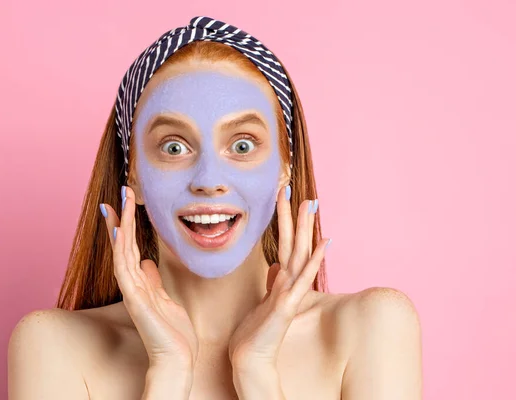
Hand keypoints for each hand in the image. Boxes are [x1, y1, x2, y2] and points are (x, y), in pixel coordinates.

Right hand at [100, 186, 198, 369]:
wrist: (176, 359)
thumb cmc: (173, 333)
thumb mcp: (166, 299)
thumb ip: (153, 280)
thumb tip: (147, 262)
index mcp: (141, 282)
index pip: (131, 247)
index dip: (128, 224)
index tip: (126, 203)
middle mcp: (132, 284)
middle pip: (123, 245)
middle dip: (122, 217)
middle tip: (122, 192)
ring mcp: (132, 291)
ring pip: (121, 252)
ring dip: (120, 226)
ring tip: (120, 202)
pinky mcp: (135, 300)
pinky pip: (125, 270)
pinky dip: (121, 250)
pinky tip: (120, 231)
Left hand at [228, 186, 330, 371]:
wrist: (250, 357)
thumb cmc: (255, 332)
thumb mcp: (262, 300)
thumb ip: (272, 282)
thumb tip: (276, 266)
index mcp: (281, 280)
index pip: (285, 245)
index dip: (286, 222)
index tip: (286, 198)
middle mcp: (289, 283)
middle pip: (294, 243)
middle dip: (296, 217)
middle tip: (300, 190)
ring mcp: (291, 292)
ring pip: (300, 253)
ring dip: (306, 229)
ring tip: (311, 205)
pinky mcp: (287, 304)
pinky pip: (303, 278)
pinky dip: (313, 260)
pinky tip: (323, 244)